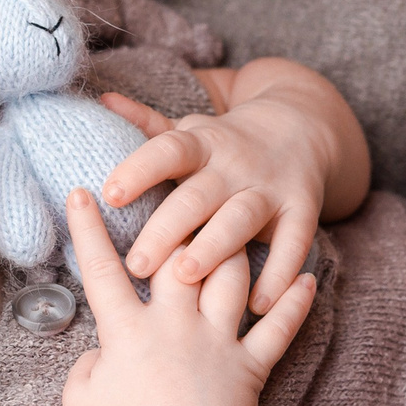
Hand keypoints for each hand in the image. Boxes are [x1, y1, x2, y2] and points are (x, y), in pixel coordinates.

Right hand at [59, 188, 315, 405]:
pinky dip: (295, 305)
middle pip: (181, 255)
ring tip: (239, 228)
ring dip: (236, 248)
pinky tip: (308, 280)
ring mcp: (217, 339)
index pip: (102, 270)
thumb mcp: (81, 400)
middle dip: (179, 221)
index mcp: (128, 329)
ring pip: (232, 276)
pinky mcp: (251, 363)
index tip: (81, 192)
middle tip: (183, 198)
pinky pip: (279, 327)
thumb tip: (97, 357)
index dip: (87, 230)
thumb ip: (84, 368)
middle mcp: (175, 322)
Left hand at [99, 60, 363, 308]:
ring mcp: (270, 188)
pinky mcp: (301, 210)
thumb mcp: (191, 129)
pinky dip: (279, 275)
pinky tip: (257, 305)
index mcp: (203, 143)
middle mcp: (236, 164)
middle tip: (136, 264)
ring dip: (215, 248)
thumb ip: (148, 124)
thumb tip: (103, 100)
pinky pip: (293, 244)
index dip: (140, 170)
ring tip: (185, 276)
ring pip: (240, 219)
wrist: (301, 129)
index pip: (168, 150)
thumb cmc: (226, 143)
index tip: (109, 194)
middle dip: (167, 228)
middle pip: (198, 195)